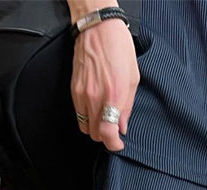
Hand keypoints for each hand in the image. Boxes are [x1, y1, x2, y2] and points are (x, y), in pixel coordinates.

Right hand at [71, 18, 139, 151]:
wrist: (98, 28)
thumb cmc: (118, 48)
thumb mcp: (133, 79)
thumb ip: (127, 107)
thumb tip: (122, 126)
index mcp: (114, 95)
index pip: (107, 133)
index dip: (113, 144)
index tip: (118, 143)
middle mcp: (95, 97)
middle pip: (95, 134)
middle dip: (105, 135)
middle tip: (113, 127)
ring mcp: (81, 94)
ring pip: (85, 127)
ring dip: (95, 127)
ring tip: (103, 118)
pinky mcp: (73, 89)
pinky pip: (78, 114)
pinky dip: (86, 117)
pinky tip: (95, 107)